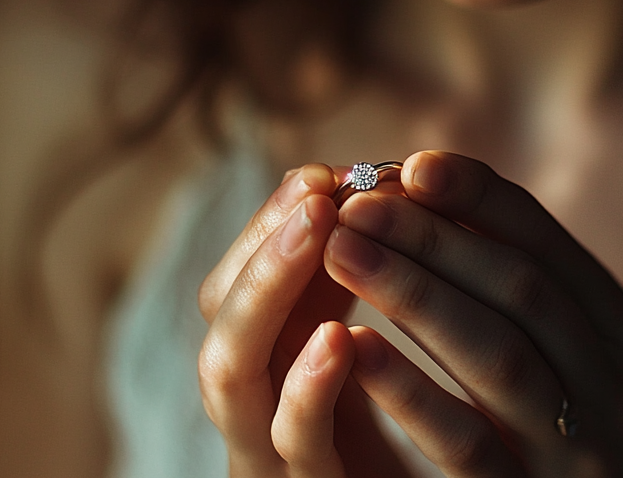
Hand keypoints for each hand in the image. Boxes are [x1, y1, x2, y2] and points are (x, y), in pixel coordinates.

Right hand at [196, 163, 409, 477]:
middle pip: (221, 319)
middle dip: (264, 243)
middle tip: (316, 191)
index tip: (322, 173)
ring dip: (269, 293)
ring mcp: (272, 455)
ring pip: (231, 377)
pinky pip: (296, 448)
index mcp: (265, 362)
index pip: (233, 281)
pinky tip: (338, 338)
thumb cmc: (400, 422)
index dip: (268, 223)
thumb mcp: (367, 337)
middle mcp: (254, 405)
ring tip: (317, 230)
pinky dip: (309, 390)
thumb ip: (354, 271)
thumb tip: (358, 181)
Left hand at [324, 152, 622, 477]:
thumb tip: (425, 188)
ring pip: (498, 355)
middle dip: (434, 236)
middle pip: (521, 287)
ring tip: (341, 250)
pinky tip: (354, 348)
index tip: (413, 164)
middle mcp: (611, 385)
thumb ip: (515, 288)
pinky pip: (468, 445)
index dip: (479, 197)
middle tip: (357, 203)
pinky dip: (411, 391)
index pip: (546, 242)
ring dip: (414, 293)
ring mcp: (578, 450)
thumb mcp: (568, 358)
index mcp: (618, 331)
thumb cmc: (569, 439)